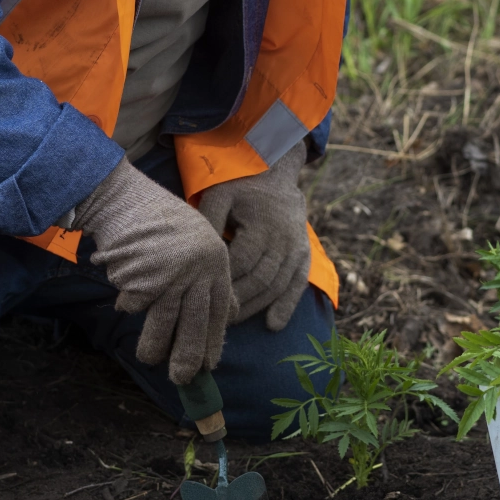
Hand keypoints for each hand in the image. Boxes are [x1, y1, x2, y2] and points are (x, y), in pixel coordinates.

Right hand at [73, 157, 235, 383]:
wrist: (126, 198)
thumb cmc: (160, 220)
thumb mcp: (199, 240)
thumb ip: (211, 274)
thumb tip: (230, 312)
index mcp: (215, 259)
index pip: (220, 310)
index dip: (214, 340)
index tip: (209, 364)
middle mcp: (197, 269)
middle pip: (196, 324)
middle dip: (188, 357)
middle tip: (183, 380)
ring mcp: (171, 275)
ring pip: (164, 325)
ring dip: (154, 347)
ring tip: (149, 358)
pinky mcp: (143, 279)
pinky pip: (135, 307)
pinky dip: (129, 308)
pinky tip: (124, 300)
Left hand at [198, 144, 310, 330]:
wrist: (277, 174)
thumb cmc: (242, 187)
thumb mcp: (220, 195)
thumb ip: (209, 220)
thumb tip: (196, 251)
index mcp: (262, 225)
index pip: (241, 263)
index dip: (224, 282)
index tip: (204, 296)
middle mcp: (283, 239)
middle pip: (260, 280)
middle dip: (238, 301)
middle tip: (215, 317)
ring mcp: (296, 248)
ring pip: (277, 286)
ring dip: (256, 307)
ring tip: (233, 322)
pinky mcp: (303, 253)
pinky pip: (297, 284)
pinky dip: (287, 305)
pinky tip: (273, 325)